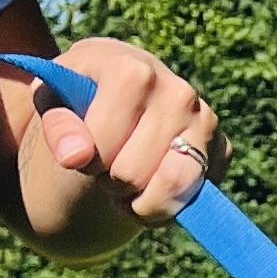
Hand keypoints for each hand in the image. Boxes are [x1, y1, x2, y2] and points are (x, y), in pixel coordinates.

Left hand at [15, 31, 227, 246]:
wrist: (120, 80)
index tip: (80, 148)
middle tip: (105, 165)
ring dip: (143, 202)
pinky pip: (197, 199)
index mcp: (134, 71)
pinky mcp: (223, 148)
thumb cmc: (80, 94)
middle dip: (112, 182)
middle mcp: (179, 91)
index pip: (103, 146)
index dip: (84, 161)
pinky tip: (153, 184)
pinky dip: (170, 206)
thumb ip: (58, 128)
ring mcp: (206, 120)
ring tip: (127, 183)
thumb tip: (76, 158)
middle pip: (133, 174)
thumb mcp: (53, 102)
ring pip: (174, 190)